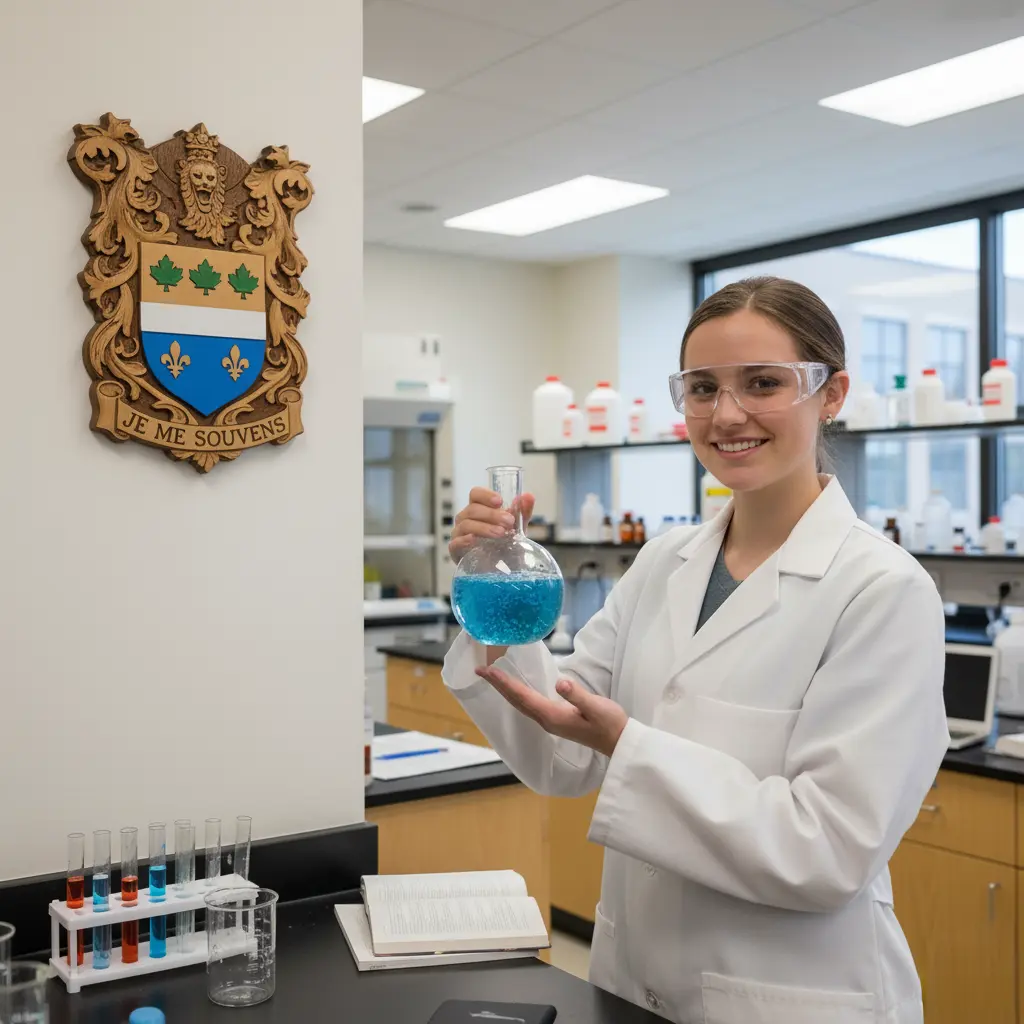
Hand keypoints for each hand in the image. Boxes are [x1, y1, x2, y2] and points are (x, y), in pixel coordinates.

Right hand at [449, 487, 534, 562]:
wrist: (499, 568)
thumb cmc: (503, 544)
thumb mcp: (516, 527)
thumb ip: (522, 512)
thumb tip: (528, 496)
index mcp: (478, 509)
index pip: (476, 494)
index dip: (485, 495)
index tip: (499, 501)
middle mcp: (466, 519)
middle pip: (473, 509)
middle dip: (492, 514)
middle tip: (509, 522)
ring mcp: (459, 534)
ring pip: (466, 524)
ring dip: (484, 527)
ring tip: (501, 533)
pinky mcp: (456, 551)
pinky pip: (456, 542)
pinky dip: (465, 540)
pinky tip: (475, 540)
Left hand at [474, 664, 627, 757]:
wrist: (618, 742)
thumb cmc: (609, 723)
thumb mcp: (597, 707)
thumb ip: (577, 695)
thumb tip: (560, 682)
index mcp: (552, 716)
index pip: (522, 697)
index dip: (504, 683)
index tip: (488, 671)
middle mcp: (546, 720)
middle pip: (516, 701)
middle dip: (498, 685)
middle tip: (480, 670)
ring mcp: (550, 721)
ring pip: (521, 703)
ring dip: (505, 690)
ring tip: (492, 677)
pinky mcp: (555, 719)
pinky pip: (529, 705)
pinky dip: (517, 694)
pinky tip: (514, 689)